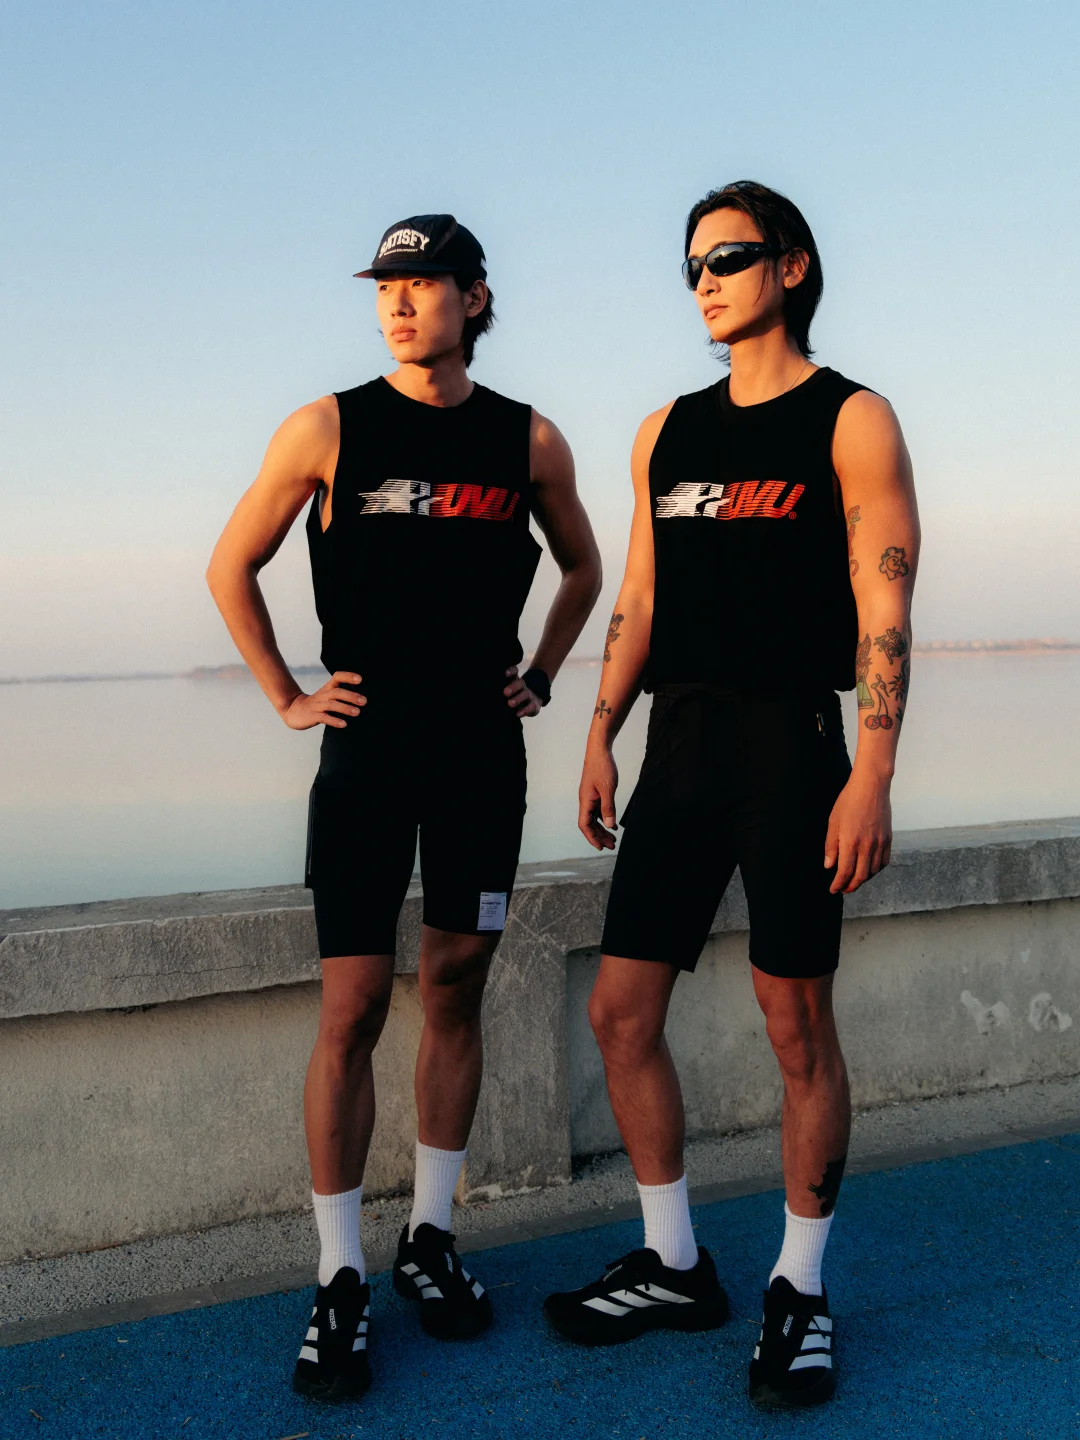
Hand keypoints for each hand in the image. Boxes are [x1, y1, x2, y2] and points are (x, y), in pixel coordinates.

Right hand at [282, 672, 365, 729]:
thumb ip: (341, 693)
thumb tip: (362, 698)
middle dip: (351, 696)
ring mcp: (317, 706)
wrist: (293, 710)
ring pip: (332, 705)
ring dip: (345, 708)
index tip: (360, 679)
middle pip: (337, 692)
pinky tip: (344, 724)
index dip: (348, 676)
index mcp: (328, 688)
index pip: (337, 677)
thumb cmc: (317, 703)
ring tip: (357, 712)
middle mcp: (323, 695)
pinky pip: (324, 718)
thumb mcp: (328, 695)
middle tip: (364, 701)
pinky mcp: (313, 716)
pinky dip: (334, 721)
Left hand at [503, 665, 542, 717]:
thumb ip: (499, 688)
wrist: (532, 702)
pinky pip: (531, 707)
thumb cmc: (513, 695)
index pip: (514, 671)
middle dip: (513, 687)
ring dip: (518, 699)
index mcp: (515, 680)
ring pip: (525, 694)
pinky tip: (518, 714)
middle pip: (520, 683)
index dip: (511, 671)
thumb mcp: (507, 690)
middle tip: (505, 692)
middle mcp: (522, 686)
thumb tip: (487, 691)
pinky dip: (525, 711)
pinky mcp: (534, 705)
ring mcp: (530, 695)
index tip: (505, 673)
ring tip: (510, 704)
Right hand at [578, 745, 618, 849]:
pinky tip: (613, 825)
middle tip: (612, 846)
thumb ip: (608, 807)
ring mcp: (590, 797)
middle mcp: (586, 801)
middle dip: (600, 836)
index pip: (585, 825)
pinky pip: (599, 810)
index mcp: (585, 801)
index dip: (591, 837)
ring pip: (595, 818)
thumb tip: (609, 825)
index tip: (600, 847)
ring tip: (614, 839)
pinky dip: (605, 819)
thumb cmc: (602, 766)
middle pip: (590, 824)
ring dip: (603, 829)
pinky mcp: (596, 793)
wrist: (600, 750)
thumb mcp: (608, 789)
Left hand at [825, 769, 891, 893]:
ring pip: (873, 871)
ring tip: (854, 880)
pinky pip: (884, 862)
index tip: (833, 890)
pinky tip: (869, 869)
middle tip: (843, 889)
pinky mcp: (888, 839)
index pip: (845, 872)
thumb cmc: (849, 801)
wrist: (871, 787)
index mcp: (850, 842)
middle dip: (851, 886)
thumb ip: (831, 846)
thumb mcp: (833, 822)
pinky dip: (876, 870)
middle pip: (860, 876)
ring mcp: (880, 843)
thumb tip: (829, 866)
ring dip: (863, 880)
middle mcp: (867, 846)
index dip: (838, 884)